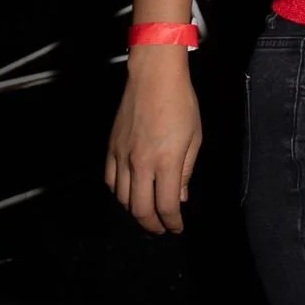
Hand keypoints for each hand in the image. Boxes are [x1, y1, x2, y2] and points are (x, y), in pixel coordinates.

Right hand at [105, 48, 201, 234]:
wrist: (154, 77)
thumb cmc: (180, 103)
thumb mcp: (194, 138)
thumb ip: (186, 171)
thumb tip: (180, 197)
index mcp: (166, 161)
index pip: (166, 206)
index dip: (172, 222)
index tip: (177, 227)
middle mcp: (141, 162)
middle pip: (140, 209)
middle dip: (152, 224)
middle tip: (161, 227)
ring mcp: (122, 155)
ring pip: (122, 198)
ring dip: (135, 210)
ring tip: (147, 211)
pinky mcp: (111, 148)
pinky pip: (110, 180)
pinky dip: (119, 193)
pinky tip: (130, 192)